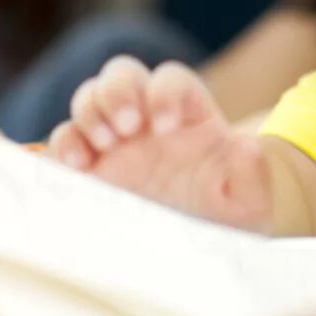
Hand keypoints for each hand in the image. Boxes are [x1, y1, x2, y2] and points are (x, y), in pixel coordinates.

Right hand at [47, 56, 275, 232]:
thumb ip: (251, 172)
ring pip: (90, 98)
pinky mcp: (90, 166)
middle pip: (122, 74)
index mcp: (187, 112)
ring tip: (103, 147)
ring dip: (90, 114)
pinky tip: (78, 168)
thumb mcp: (251, 198)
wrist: (202, 241)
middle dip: (118, 92)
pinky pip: (66, 139)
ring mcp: (114, 137)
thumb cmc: (230, 211)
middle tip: (127, 129)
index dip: (165, 93)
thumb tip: (244, 148)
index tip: (168, 129)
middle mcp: (147, 115)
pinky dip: (64, 145)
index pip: (171, 79)